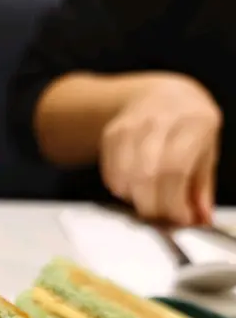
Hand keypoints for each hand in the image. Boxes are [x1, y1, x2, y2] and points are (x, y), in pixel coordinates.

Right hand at [100, 74, 221, 225]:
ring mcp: (133, 125)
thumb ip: (201, 189)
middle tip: (162, 216)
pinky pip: (112, 176)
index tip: (180, 219)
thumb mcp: (205, 152)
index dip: (175, 202)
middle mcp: (161, 119)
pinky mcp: (112, 134)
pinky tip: (135, 186)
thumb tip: (200, 219)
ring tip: (149, 198)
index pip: (176, 170)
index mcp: (193, 122)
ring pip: (126, 179)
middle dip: (153, 207)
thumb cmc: (187, 127)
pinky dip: (122, 191)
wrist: (158, 97)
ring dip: (137, 200)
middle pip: (147, 177)